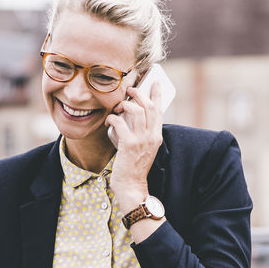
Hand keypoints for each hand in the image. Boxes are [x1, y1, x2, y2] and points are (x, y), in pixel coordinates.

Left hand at [107, 80, 164, 212]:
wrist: (132, 186)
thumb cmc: (134, 167)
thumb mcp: (143, 148)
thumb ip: (141, 133)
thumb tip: (130, 115)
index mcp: (157, 136)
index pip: (160, 110)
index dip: (157, 94)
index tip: (156, 82)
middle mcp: (152, 136)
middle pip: (149, 106)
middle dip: (139, 94)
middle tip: (129, 90)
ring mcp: (141, 140)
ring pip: (137, 111)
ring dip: (125, 104)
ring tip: (118, 106)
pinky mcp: (129, 145)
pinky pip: (120, 123)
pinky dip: (112, 118)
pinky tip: (108, 121)